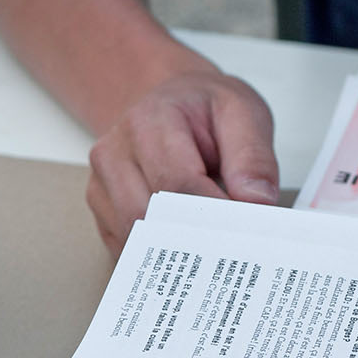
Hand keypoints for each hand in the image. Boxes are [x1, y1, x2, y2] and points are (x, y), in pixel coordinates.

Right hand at [86, 70, 279, 255]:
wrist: (173, 103)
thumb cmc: (204, 110)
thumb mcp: (243, 114)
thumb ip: (253, 157)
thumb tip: (256, 203)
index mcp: (149, 121)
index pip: (176, 182)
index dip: (211, 213)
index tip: (245, 231)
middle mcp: (114, 152)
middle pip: (147, 214)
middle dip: (192, 237)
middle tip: (231, 249)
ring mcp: (101, 183)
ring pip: (132, 235)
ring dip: (172, 249)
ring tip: (211, 250)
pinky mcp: (102, 209)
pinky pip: (123, 245)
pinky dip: (156, 254)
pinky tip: (185, 251)